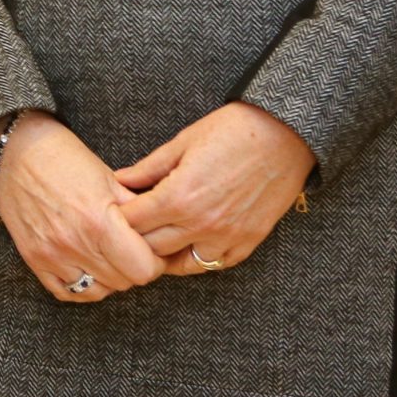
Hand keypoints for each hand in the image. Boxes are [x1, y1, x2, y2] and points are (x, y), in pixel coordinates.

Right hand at [0, 113, 166, 302]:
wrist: (17, 151)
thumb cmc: (65, 158)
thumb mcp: (109, 178)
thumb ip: (137, 210)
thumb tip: (163, 232)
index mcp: (99, 221)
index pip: (144, 269)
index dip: (155, 261)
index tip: (154, 250)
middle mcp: (74, 244)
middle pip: (124, 282)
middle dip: (134, 266)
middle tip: (132, 249)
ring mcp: (52, 255)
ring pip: (99, 291)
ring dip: (110, 277)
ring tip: (109, 256)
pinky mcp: (34, 260)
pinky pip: (67, 292)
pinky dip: (82, 285)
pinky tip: (87, 266)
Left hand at [114, 101, 314, 275]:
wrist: (284, 136)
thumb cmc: (232, 131)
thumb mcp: (182, 142)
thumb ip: (148, 168)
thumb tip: (119, 180)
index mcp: (179, 196)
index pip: (132, 223)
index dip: (117, 218)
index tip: (112, 212)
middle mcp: (200, 223)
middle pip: (151, 248)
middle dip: (134, 239)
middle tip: (128, 230)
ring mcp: (226, 237)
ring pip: (181, 264)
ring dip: (165, 255)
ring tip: (155, 242)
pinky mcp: (248, 243)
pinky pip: (215, 265)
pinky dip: (198, 259)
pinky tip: (188, 246)